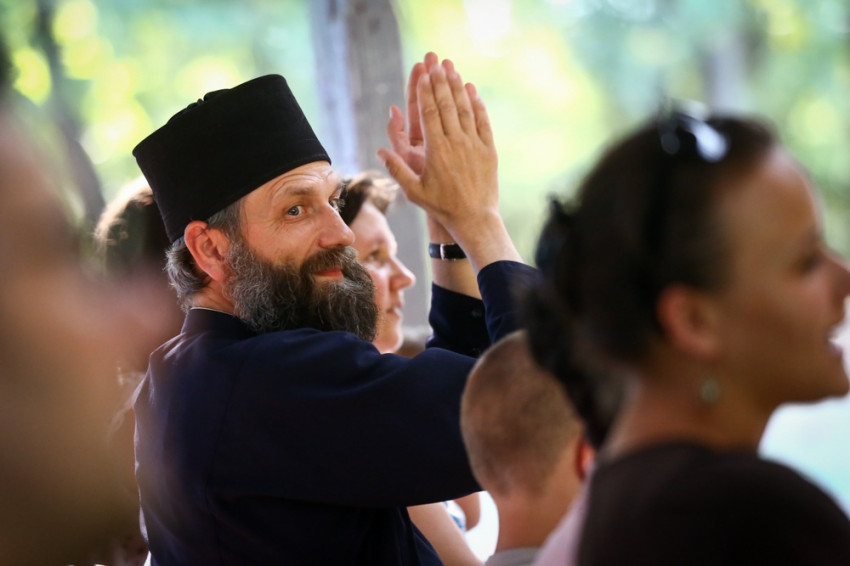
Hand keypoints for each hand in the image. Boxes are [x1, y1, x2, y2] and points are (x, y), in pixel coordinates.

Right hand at [380, 57, 497, 242]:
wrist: (474, 219)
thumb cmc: (441, 207)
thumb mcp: (414, 191)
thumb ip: (397, 169)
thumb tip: (380, 151)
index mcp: (436, 151)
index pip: (429, 113)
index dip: (426, 91)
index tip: (423, 74)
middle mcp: (456, 143)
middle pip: (446, 104)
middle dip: (440, 80)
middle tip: (435, 61)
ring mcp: (474, 145)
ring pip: (465, 109)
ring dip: (457, 86)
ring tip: (451, 67)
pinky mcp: (489, 150)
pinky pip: (482, 121)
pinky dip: (477, 104)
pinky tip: (472, 90)